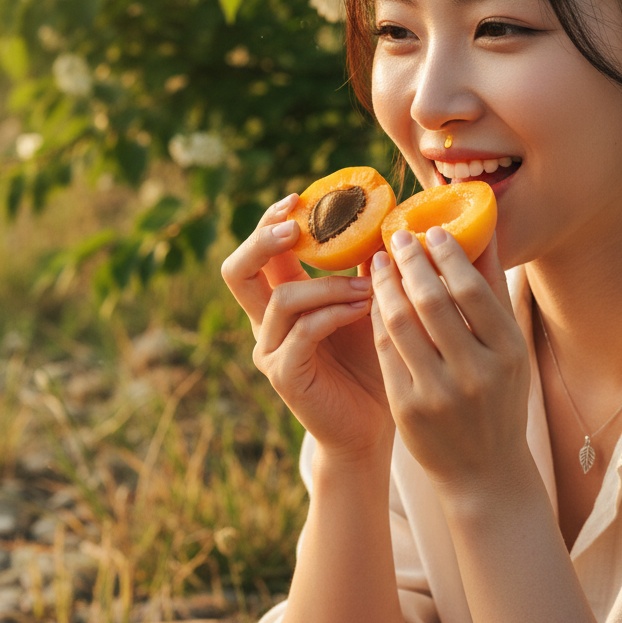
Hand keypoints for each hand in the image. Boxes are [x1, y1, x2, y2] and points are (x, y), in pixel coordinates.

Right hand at [221, 195, 392, 459]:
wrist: (373, 425)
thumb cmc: (373, 362)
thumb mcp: (368, 305)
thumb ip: (363, 269)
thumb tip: (384, 217)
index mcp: (281, 299)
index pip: (259, 252)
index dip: (270, 220)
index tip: (299, 197)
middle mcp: (265, 323)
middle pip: (237, 270)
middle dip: (263, 239)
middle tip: (296, 225)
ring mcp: (271, 350)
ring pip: (281, 299)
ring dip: (327, 284)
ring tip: (368, 283)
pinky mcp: (285, 375)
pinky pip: (302, 332)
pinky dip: (333, 313)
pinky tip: (364, 307)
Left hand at [369, 226, 530, 490]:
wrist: (484, 471)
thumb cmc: (498, 397)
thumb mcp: (509, 350)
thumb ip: (492, 290)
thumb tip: (483, 225)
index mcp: (508, 354)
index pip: (471, 291)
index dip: (447, 256)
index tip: (430, 230)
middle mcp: (476, 374)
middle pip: (432, 303)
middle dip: (410, 263)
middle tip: (396, 236)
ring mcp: (438, 394)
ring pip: (401, 323)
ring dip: (386, 285)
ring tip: (379, 261)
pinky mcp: (407, 408)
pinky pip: (385, 350)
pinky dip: (376, 318)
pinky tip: (373, 297)